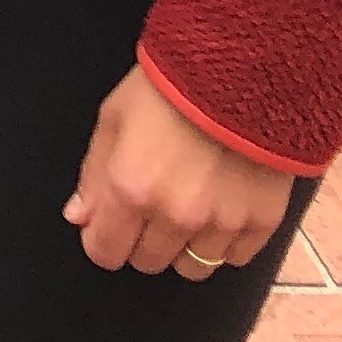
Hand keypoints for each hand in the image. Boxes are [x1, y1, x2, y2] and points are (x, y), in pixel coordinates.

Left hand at [66, 67, 293, 276]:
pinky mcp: (263, 223)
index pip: (105, 252)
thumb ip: (93, 175)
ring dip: (185, 246)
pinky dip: (225, 242)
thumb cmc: (169, 89)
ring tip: (191, 206)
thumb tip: (79, 218)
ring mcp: (222, 224)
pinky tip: (222, 208)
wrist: (244, 73)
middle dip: (143, 240)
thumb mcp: (113, 119)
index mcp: (131, 189)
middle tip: (153, 206)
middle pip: (148, 262)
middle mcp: (176, 216)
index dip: (103, 240)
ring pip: (193, 268)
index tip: (111, 226)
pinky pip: (236, 258)